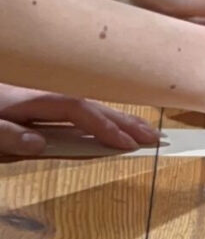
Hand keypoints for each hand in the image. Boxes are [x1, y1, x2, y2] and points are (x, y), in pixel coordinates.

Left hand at [0, 84, 158, 155]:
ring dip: (121, 119)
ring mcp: (48, 96)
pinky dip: (104, 118)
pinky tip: (115, 125)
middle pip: (95, 106)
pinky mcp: (44, 100)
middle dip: (127, 122)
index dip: (104, 128)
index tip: (127, 145)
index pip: (79, 112)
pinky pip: (82, 110)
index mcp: (34, 98)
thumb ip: (9, 135)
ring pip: (92, 106)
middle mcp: (48, 94)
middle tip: (156, 137)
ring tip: (147, 132)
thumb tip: (41, 143)